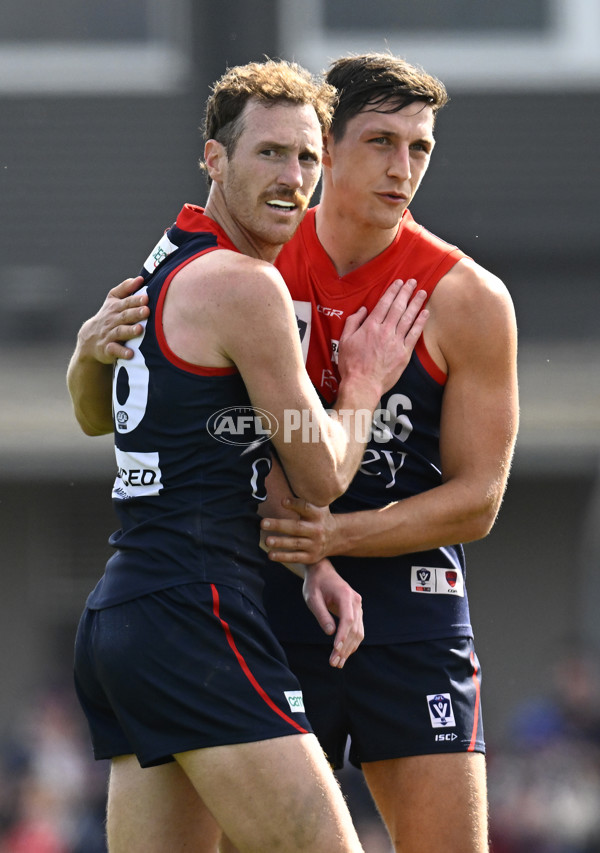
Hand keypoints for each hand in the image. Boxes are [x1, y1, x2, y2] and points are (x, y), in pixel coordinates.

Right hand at [79, 276, 148, 362]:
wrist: (90, 339)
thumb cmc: (108, 317)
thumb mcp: (113, 301)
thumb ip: (125, 288)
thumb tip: (139, 278)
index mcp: (115, 308)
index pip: (125, 302)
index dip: (135, 300)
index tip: (146, 297)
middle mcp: (112, 320)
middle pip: (124, 316)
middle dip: (135, 313)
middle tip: (146, 311)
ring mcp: (109, 335)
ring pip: (119, 332)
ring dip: (129, 331)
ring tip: (139, 330)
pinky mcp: (107, 349)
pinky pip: (114, 350)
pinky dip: (122, 352)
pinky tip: (131, 354)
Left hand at [261, 498, 335, 563]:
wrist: (336, 537)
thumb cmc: (318, 518)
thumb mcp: (317, 506)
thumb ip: (301, 501)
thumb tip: (279, 492)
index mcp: (317, 514)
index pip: (306, 508)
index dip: (295, 504)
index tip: (282, 501)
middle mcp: (316, 529)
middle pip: (297, 527)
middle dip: (279, 525)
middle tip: (262, 523)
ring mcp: (314, 544)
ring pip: (295, 543)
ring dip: (280, 542)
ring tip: (267, 541)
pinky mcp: (311, 557)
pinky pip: (295, 557)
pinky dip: (283, 557)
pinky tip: (270, 555)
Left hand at [302, 559, 363, 667]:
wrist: (322, 572)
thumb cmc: (315, 584)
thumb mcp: (312, 598)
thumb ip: (321, 614)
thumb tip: (330, 633)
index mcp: (345, 595)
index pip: (348, 619)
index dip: (343, 636)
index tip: (336, 649)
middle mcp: (356, 601)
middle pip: (354, 628)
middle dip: (345, 648)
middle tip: (334, 663)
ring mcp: (358, 606)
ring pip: (358, 632)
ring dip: (349, 649)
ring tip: (338, 663)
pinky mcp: (356, 612)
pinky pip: (357, 630)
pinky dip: (351, 643)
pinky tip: (343, 654)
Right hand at [338, 279, 427, 396]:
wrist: (363, 384)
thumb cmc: (351, 364)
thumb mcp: (344, 340)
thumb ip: (353, 322)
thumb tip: (363, 310)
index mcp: (370, 326)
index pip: (384, 303)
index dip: (392, 291)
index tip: (399, 282)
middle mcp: (385, 331)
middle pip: (398, 307)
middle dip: (406, 292)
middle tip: (412, 282)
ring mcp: (396, 342)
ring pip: (408, 318)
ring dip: (416, 303)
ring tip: (422, 292)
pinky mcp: (404, 353)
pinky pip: (414, 334)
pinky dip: (420, 322)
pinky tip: (425, 313)